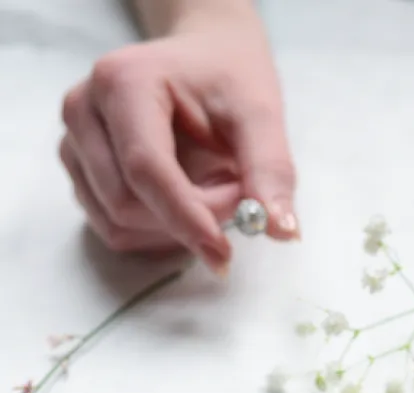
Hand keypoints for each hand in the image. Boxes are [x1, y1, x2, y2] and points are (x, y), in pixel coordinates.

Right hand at [58, 10, 297, 272]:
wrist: (205, 60)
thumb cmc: (230, 80)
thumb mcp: (260, 115)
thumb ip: (270, 171)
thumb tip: (283, 232)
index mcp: (123, 83)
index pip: (145, 169)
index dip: (185, 217)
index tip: (224, 254)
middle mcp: (84, 111)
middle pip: (126, 204)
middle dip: (190, 217)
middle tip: (237, 191)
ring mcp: (74, 144)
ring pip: (118, 224)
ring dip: (176, 226)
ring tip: (214, 185)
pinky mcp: (81, 171)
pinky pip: (115, 228)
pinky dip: (159, 230)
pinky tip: (189, 199)